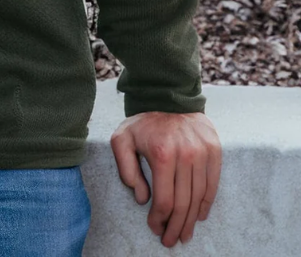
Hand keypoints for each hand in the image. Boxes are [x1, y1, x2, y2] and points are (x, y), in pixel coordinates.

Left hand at [110, 111, 220, 247]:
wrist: (169, 97)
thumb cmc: (143, 122)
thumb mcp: (122, 139)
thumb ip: (125, 168)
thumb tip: (140, 198)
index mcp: (162, 154)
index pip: (164, 200)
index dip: (159, 219)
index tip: (154, 228)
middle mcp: (185, 155)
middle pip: (183, 203)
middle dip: (176, 227)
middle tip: (171, 241)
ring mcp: (202, 153)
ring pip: (199, 198)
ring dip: (191, 221)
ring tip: (184, 233)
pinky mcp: (214, 151)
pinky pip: (212, 185)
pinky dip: (206, 203)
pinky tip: (199, 216)